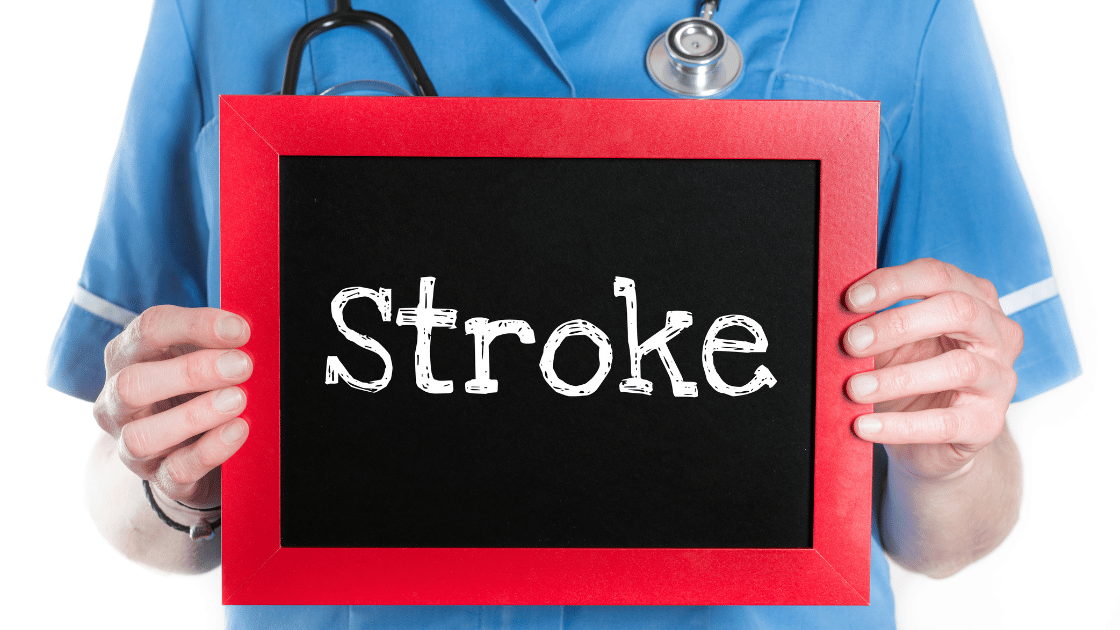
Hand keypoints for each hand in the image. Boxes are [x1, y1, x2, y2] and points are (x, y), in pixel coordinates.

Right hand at [93, 306, 251, 507]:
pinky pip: (174, 471)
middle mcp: (116, 401)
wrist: (189, 449)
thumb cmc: (196, 387)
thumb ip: (217, 342)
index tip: (240, 330)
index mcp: (127, 357)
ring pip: (141, 436)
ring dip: (194, 415)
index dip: (194, 325)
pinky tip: (238, 430)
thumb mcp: (201, 355)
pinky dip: (209, 451)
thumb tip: (246, 331)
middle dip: (191, 371)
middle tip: (242, 365)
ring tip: (238, 400)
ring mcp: (130, 445)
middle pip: (131, 384)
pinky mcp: (158, 479)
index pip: (148, 329)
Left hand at [843, 258, 1022, 479]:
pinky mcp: (988, 422)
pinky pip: (945, 422)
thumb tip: (834, 315)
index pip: (938, 275)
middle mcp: (997, 334)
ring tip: (854, 389)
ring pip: (958, 367)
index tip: (852, 300)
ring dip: (898, 378)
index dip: (893, 283)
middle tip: (851, 343)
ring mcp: (999, 378)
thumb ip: (873, 325)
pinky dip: (901, 425)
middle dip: (898, 324)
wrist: (929, 439)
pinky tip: (866, 426)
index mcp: (973, 300)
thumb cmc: (912, 376)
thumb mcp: (892, 343)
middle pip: (957, 310)